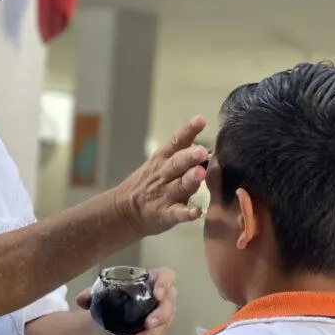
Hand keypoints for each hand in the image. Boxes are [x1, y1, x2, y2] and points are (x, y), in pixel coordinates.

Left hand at [76, 267, 176, 334]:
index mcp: (151, 280)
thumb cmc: (115, 296)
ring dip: (155, 332)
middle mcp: (161, 296)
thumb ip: (91, 294)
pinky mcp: (159, 329)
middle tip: (148, 323)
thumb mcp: (102, 292)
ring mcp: (162, 314)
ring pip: (166, 322)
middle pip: (169, 303)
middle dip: (161, 314)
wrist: (114, 315)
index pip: (167, 276)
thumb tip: (81, 299)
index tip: (157, 294)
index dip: (165, 283)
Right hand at [115, 117, 207, 236]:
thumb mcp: (159, 164)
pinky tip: (197, 212)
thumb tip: (210, 149)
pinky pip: (177, 214)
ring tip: (200, 173)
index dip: (188, 130)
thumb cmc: (149, 183)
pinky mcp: (164, 214)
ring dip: (190, 179)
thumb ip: (182, 156)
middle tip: (202, 151)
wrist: (124, 210)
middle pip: (177, 163)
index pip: (176, 142)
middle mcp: (163, 175)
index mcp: (162, 159)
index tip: (200, 120)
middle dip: (189, 156)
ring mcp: (164, 195)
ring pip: (179, 186)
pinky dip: (187, 213)